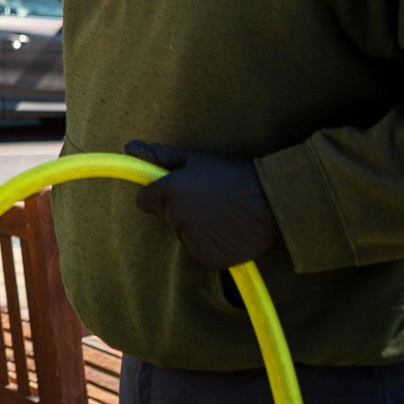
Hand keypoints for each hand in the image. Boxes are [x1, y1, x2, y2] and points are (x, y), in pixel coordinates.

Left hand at [125, 140, 278, 270]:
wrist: (274, 198)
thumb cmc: (234, 174)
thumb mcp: (197, 159)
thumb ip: (160, 156)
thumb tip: (129, 146)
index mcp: (169, 192)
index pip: (145, 200)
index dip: (162, 195)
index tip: (182, 191)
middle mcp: (176, 217)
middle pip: (167, 217)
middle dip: (182, 210)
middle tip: (212, 199)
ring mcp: (192, 239)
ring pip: (184, 236)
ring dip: (197, 229)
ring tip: (223, 214)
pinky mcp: (209, 257)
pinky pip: (201, 252)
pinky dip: (212, 244)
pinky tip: (229, 230)